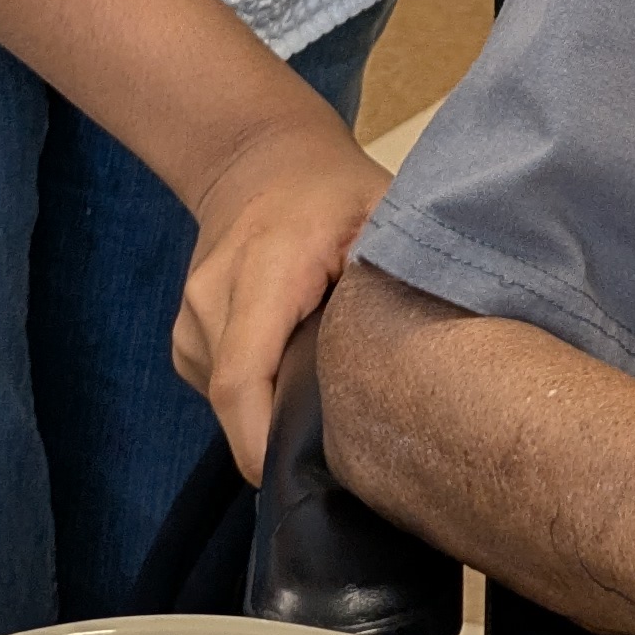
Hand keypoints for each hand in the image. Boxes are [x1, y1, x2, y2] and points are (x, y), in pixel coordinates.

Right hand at [175, 106, 390, 479]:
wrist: (259, 156)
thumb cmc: (334, 189)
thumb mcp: (383, 213)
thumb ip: (404, 270)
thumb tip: (448, 337)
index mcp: (263, 268)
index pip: (242, 379)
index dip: (264, 441)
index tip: (307, 477)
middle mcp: (212, 297)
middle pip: (236, 402)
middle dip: (282, 436)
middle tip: (346, 454)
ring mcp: (190, 319)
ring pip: (226, 402)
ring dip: (271, 414)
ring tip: (326, 402)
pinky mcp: (186, 338)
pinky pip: (220, 389)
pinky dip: (259, 396)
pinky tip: (296, 373)